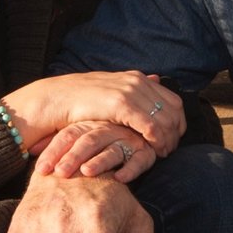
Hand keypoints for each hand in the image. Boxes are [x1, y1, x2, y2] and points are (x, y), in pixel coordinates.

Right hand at [1, 73, 182, 153]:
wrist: (54, 99)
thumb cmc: (80, 102)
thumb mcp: (111, 92)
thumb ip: (134, 89)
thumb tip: (155, 78)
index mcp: (136, 78)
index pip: (173, 100)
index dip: (178, 121)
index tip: (174, 138)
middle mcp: (137, 81)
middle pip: (174, 109)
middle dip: (176, 132)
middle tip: (170, 150)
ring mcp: (130, 91)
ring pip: (165, 119)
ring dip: (168, 139)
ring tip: (161, 154)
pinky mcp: (122, 104)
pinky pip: (151, 126)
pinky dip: (157, 140)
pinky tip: (152, 151)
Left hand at [36, 119, 158, 181]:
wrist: (132, 126)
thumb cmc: (97, 138)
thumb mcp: (76, 137)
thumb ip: (56, 143)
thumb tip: (30, 147)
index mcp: (87, 125)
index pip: (66, 137)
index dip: (53, 152)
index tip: (41, 170)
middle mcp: (105, 130)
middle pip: (87, 142)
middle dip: (73, 158)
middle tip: (61, 173)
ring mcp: (125, 139)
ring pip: (111, 150)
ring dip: (100, 161)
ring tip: (87, 171)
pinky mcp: (144, 150)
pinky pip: (138, 160)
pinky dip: (130, 169)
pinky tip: (119, 178)